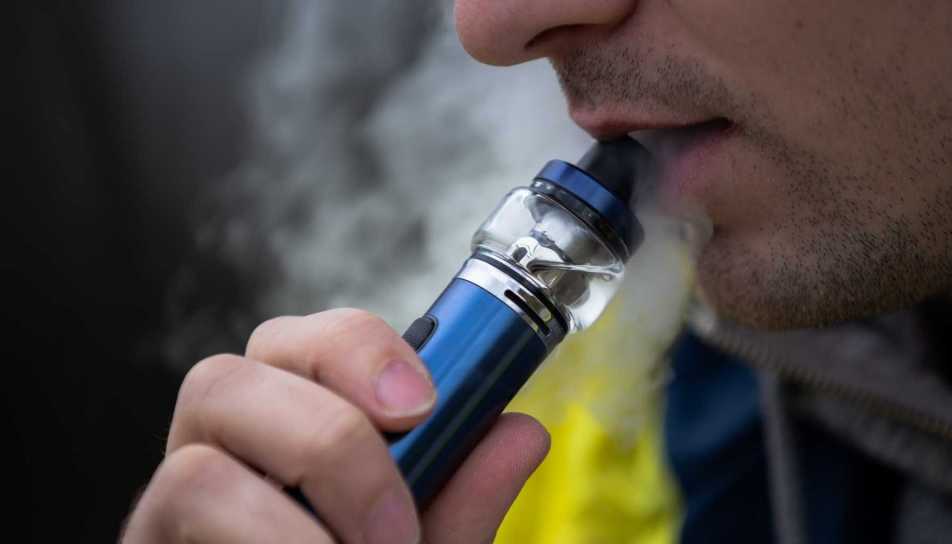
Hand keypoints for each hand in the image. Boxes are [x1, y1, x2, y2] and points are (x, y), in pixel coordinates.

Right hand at [122, 309, 549, 542]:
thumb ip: (462, 497)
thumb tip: (522, 432)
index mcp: (285, 427)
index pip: (301, 341)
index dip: (361, 352)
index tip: (422, 404)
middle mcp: (219, 456)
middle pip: (227, 377)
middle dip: (329, 438)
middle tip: (395, 524)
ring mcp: (171, 512)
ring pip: (192, 463)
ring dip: (297, 521)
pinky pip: (176, 521)